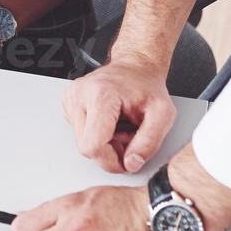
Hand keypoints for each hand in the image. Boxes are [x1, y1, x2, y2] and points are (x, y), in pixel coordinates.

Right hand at [62, 57, 174, 172]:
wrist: (135, 67)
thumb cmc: (147, 87)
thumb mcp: (163, 114)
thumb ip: (150, 142)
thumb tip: (131, 163)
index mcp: (101, 94)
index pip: (93, 145)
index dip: (111, 161)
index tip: (126, 158)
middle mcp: (80, 94)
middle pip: (86, 147)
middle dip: (109, 152)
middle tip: (128, 138)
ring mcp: (71, 98)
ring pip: (82, 142)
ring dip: (103, 143)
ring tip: (120, 127)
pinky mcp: (68, 103)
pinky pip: (79, 133)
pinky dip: (96, 134)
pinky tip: (109, 123)